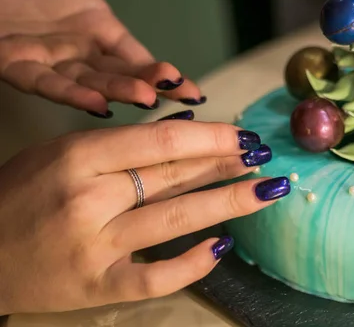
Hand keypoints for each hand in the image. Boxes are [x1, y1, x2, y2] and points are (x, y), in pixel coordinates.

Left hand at [0, 0, 205, 117]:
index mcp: (96, 28)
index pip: (138, 57)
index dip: (165, 74)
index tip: (192, 90)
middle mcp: (77, 51)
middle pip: (118, 73)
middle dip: (147, 84)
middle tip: (174, 92)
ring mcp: (47, 60)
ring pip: (88, 82)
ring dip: (116, 91)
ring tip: (144, 97)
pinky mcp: (13, 64)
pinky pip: (44, 83)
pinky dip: (70, 93)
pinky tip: (97, 102)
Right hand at [0, 112, 287, 314]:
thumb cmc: (21, 194)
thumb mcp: (63, 152)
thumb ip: (122, 143)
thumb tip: (185, 129)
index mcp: (77, 156)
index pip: (162, 141)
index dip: (211, 138)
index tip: (243, 137)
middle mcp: (88, 199)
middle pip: (174, 176)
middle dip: (227, 165)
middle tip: (264, 158)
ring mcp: (94, 247)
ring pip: (175, 220)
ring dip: (228, 204)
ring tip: (267, 191)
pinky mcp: (97, 287)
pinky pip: (156, 277)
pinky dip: (192, 263)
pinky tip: (222, 246)